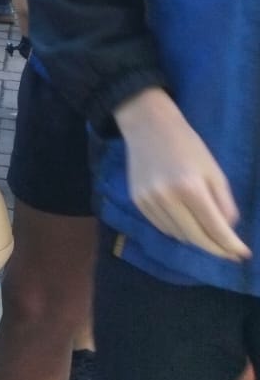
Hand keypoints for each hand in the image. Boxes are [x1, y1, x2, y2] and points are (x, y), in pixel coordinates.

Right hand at [116, 88, 250, 261]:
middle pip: (196, 237)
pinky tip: (185, 221)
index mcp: (190, 187)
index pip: (215, 228)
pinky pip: (162, 227)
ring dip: (195, 238)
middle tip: (229, 252)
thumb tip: (227, 231)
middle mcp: (167, 198)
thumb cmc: (187, 145)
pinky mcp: (137, 201)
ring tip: (206, 231)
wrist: (148, 125)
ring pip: (178, 235)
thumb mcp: (214, 171)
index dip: (230, 245)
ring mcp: (148, 201)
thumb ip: (224, 203)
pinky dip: (177, 229)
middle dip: (215, 248)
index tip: (242, 254)